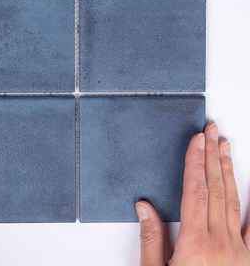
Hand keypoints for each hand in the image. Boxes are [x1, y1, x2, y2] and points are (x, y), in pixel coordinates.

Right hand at [136, 123, 249, 265]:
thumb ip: (152, 240)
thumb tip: (144, 206)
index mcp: (195, 244)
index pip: (196, 191)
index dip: (195, 162)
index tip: (197, 140)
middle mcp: (222, 244)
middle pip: (216, 189)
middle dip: (213, 156)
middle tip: (211, 131)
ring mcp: (240, 252)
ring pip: (235, 202)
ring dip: (229, 171)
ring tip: (225, 147)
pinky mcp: (249, 260)